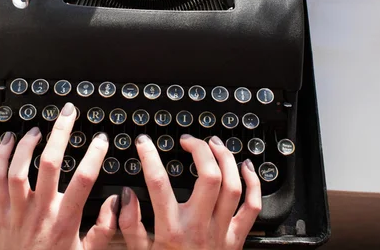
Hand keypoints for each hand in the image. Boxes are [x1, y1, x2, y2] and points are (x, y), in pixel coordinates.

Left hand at [0, 102, 118, 249]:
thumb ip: (104, 228)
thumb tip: (117, 203)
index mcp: (64, 220)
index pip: (83, 180)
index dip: (94, 155)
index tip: (101, 140)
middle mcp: (40, 212)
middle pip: (49, 164)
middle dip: (61, 133)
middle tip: (68, 114)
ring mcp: (17, 211)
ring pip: (18, 169)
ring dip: (28, 144)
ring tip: (38, 128)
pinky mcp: (0, 213)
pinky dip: (0, 157)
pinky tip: (7, 142)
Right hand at [119, 134, 261, 249]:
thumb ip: (129, 224)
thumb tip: (126, 195)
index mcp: (171, 229)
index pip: (158, 182)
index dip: (149, 156)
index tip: (143, 142)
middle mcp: (198, 227)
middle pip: (208, 177)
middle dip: (200, 150)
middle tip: (188, 140)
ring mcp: (220, 231)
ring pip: (233, 186)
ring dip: (226, 159)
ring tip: (214, 144)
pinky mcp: (236, 238)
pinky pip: (252, 207)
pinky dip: (253, 184)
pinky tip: (246, 167)